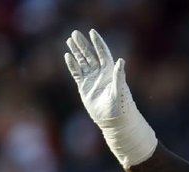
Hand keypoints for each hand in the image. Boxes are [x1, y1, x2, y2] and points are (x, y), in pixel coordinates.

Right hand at [64, 29, 155, 167]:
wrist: (114, 122)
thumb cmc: (122, 107)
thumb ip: (119, 76)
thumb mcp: (120, 91)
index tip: (92, 32)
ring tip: (69, 40)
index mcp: (110, 72)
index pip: (102, 53)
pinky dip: (72, 65)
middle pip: (90, 55)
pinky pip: (77, 73)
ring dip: (76, 51)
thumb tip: (121, 60)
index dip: (97, 43)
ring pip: (82, 62)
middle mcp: (101, 74)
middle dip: (83, 44)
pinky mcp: (84, 88)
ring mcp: (92, 80)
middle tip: (75, 33)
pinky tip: (67, 56)